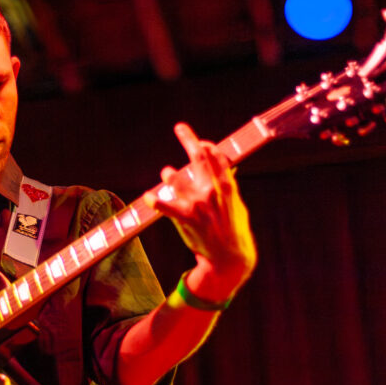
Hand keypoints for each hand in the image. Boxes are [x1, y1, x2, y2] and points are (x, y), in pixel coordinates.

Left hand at [145, 122, 256, 300]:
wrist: (229, 257)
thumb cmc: (234, 229)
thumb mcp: (237, 205)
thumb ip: (229, 187)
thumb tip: (227, 168)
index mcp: (227, 187)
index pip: (217, 156)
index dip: (206, 145)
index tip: (200, 142)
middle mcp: (212, 191)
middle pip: (198, 157)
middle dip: (189, 139)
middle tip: (180, 127)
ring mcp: (198, 205)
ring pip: (177, 179)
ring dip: (170, 174)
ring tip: (167, 174)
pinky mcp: (186, 219)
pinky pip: (166, 206)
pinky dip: (155, 200)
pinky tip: (148, 197)